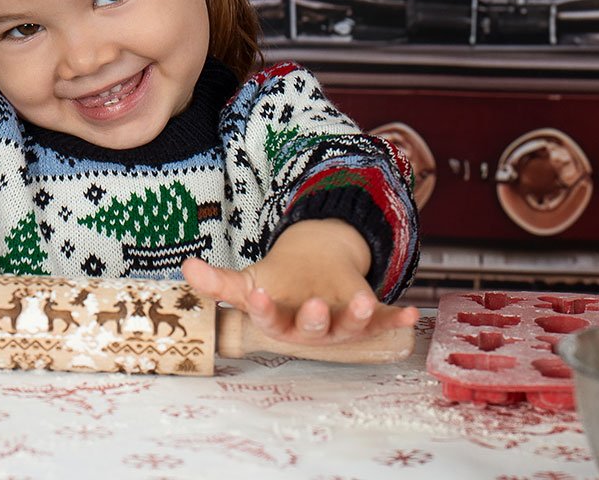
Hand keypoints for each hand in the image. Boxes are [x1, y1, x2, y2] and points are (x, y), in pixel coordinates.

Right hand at [181, 218, 416, 343]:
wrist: (312, 271)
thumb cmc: (277, 283)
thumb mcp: (247, 279)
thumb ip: (219, 281)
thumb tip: (187, 268)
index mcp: (280, 321)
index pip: (270, 319)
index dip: (264, 310)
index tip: (257, 295)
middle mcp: (311, 329)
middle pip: (313, 330)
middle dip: (316, 320)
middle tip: (316, 308)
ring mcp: (341, 323)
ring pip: (350, 326)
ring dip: (357, 317)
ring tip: (362, 304)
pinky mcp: (368, 315)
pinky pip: (384, 319)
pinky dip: (398, 319)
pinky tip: (411, 314)